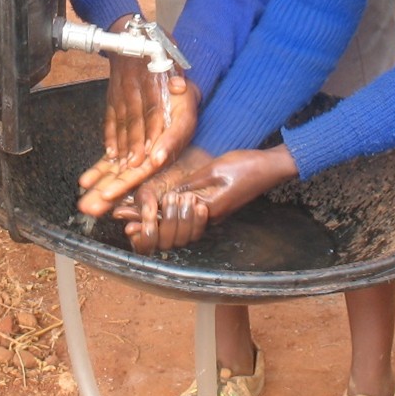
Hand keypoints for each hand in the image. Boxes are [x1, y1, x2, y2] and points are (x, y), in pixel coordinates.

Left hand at [76, 67, 199, 215]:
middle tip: (89, 208)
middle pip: (129, 178)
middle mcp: (153, 157)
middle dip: (108, 192)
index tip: (107, 194)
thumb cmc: (182, 97)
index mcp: (167, 153)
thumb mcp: (184, 110)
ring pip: (119, 172)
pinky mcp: (131, 145)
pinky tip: (85, 181)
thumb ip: (172, 135)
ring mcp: (141, 152)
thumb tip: (156, 159)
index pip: (143, 172)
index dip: (125, 184)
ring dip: (101, 185)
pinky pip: (114, 160)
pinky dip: (100, 170)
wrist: (176, 86)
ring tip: (83, 202)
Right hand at [100, 16, 171, 161]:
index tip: (153, 146)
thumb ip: (175, 69)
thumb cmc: (151, 43)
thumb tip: (180, 87)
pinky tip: (110, 151)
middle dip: (134, 142)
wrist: (124, 33)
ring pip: (120, 121)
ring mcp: (119, 92)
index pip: (152, 105)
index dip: (152, 127)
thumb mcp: (168, 49)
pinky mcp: (111, 96)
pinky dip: (108, 135)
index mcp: (149, 76)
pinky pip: (109, 118)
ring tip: (123, 164)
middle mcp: (132, 86)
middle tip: (136, 164)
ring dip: (122, 144)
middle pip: (134, 118)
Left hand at [115, 146, 298, 253]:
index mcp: (208, 209)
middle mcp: (209, 217)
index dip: (147, 220)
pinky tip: (158, 210)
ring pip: (179, 227)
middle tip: (123, 222)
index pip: (170, 220)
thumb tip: (167, 196)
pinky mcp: (215, 209)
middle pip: (172, 230)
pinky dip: (170, 217)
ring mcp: (213, 214)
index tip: (127, 220)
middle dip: (146, 226)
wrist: (271, 167)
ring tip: (133, 221)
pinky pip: (188, 218)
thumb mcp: (215, 169)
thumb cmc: (245, 165)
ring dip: (157, 224)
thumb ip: (191, 184)